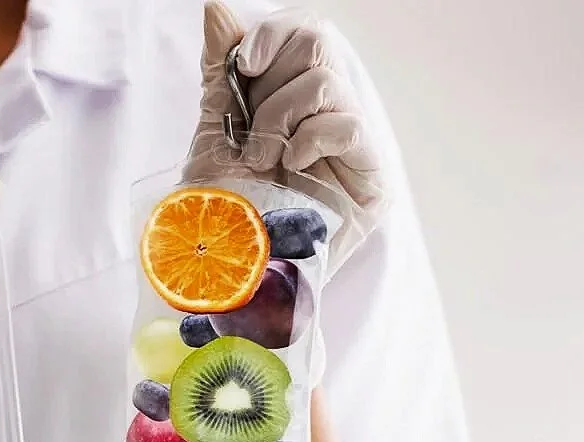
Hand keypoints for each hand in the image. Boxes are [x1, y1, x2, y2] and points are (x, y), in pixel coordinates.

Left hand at [184, 1, 383, 273]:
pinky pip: (350, 125)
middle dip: (270, 86)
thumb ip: (220, 70)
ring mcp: (352, 149)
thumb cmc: (216, 209)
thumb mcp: (212, 131)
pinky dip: (311, 139)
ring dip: (279, 118)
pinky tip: (291, 167)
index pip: (304, 35)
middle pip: (318, 46)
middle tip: (249, 135)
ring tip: (262, 160)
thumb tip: (217, 6)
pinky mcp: (371, 181)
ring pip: (328, 83)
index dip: (273, 36)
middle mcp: (327, 118)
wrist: (221, 272)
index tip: (242, 65)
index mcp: (292, 101)